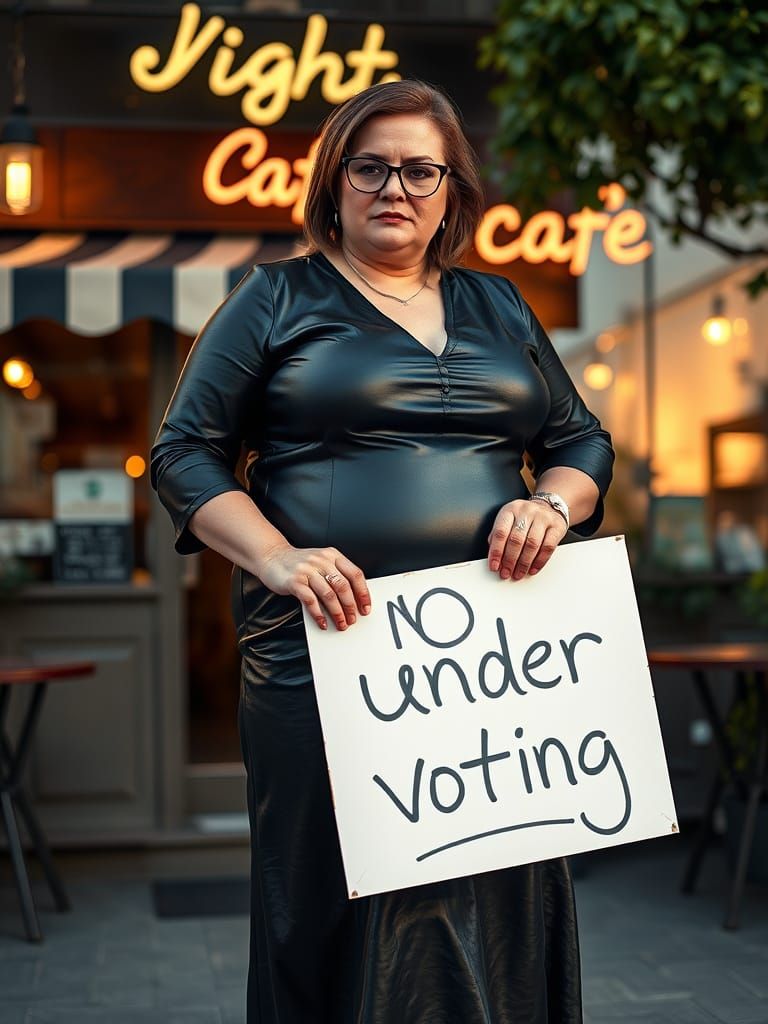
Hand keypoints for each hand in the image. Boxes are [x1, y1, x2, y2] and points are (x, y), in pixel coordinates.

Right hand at [256, 544, 370, 630]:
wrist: (272, 557)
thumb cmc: (299, 563)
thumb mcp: (321, 562)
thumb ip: (336, 574)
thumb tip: (353, 599)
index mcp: (332, 555)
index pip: (355, 574)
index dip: (363, 593)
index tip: (366, 608)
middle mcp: (321, 561)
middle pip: (343, 586)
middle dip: (350, 606)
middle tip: (352, 619)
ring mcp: (307, 570)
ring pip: (329, 595)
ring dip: (337, 613)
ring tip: (340, 623)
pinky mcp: (294, 581)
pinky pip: (311, 601)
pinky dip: (319, 614)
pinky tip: (322, 622)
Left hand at [487, 498, 567, 580]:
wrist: (548, 506)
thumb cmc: (524, 517)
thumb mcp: (508, 521)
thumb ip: (498, 536)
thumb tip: (494, 558)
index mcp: (510, 510)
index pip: (500, 533)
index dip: (496, 552)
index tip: (494, 566)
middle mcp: (526, 511)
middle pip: (516, 540)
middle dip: (510, 561)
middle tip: (506, 573)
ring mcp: (543, 517)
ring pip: (532, 544)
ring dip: (523, 563)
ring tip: (518, 573)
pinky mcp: (557, 526)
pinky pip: (548, 547)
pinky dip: (539, 561)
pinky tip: (532, 569)